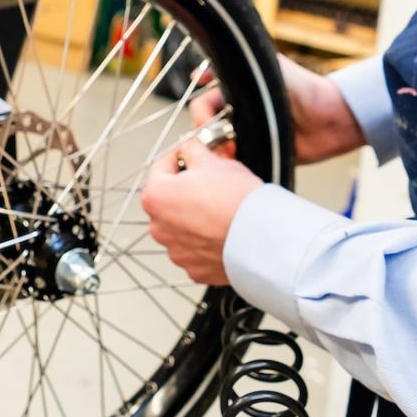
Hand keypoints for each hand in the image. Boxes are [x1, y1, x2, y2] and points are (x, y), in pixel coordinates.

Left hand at [140, 138, 262, 283]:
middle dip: (188, 188)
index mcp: (156, 197)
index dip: (180, 156)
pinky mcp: (195, 268)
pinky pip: (196, 248)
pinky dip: (206, 239)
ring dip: (196, 215)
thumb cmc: (236, 200)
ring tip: (220, 206)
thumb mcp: (213, 160)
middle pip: (171, 199)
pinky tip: (223, 228)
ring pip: (182, 225)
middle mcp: (160, 228)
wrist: (260, 235)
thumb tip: (191, 149)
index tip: (191, 154)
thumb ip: (193, 151)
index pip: (161, 166)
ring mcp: (177, 251)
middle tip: (210, 180)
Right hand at [190, 52, 364, 164]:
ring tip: (229, 155)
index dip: (201, 112)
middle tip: (219, 142)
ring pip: (217, 147)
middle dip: (207, 136)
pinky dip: (231, 165)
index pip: (204, 102)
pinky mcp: (259, 154)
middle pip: (207, 127)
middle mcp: (239, 112)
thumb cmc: (302, 88)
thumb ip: (238, 68)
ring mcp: (248, 135)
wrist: (330, 118)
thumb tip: (197, 73)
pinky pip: (236, 162)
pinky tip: (235, 165)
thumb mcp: (270, 68)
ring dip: (218, 153)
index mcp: (237, 90)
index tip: (204, 121)